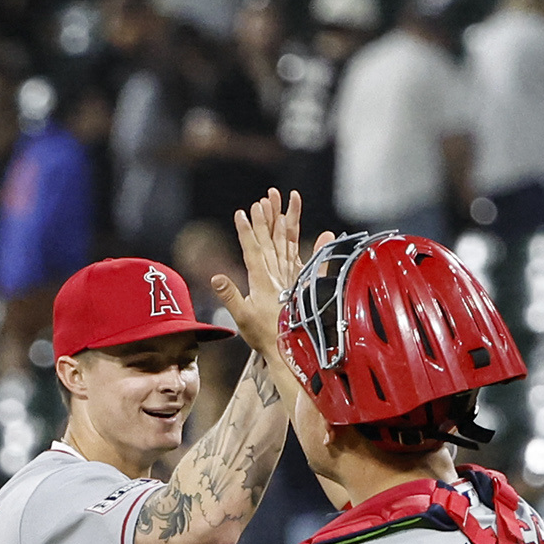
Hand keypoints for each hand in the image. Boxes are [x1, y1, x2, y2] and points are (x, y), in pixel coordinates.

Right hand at [203, 190, 308, 360]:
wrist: (288, 348)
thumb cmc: (263, 335)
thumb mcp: (242, 317)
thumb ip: (230, 295)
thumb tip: (216, 276)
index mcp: (262, 281)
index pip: (253, 249)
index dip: (248, 230)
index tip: (243, 212)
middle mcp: (278, 275)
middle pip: (272, 240)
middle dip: (268, 216)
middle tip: (267, 195)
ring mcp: (290, 277)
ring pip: (288, 243)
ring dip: (285, 221)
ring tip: (284, 201)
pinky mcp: (299, 282)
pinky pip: (307, 258)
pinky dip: (317, 245)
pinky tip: (328, 232)